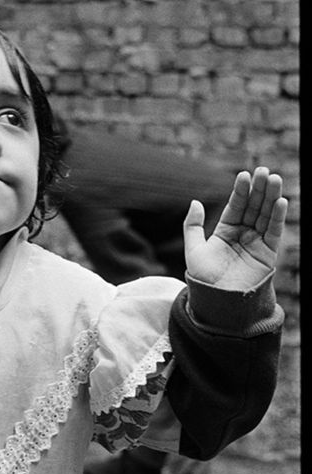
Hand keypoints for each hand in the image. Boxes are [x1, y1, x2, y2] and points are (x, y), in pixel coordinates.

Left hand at [183, 167, 287, 289]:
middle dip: (259, 189)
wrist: (217, 303)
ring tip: (274, 178)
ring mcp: (256, 243)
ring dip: (271, 197)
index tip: (244, 175)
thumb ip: (193, 226)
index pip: (236, 206)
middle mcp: (243, 235)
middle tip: (264, 170)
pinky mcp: (268, 254)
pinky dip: (277, 217)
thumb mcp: (194, 250)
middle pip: (253, 207)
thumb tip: (195, 202)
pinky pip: (274, 232)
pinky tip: (280, 201)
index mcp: (225, 232)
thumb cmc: (203, 279)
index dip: (241, 191)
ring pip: (265, 215)